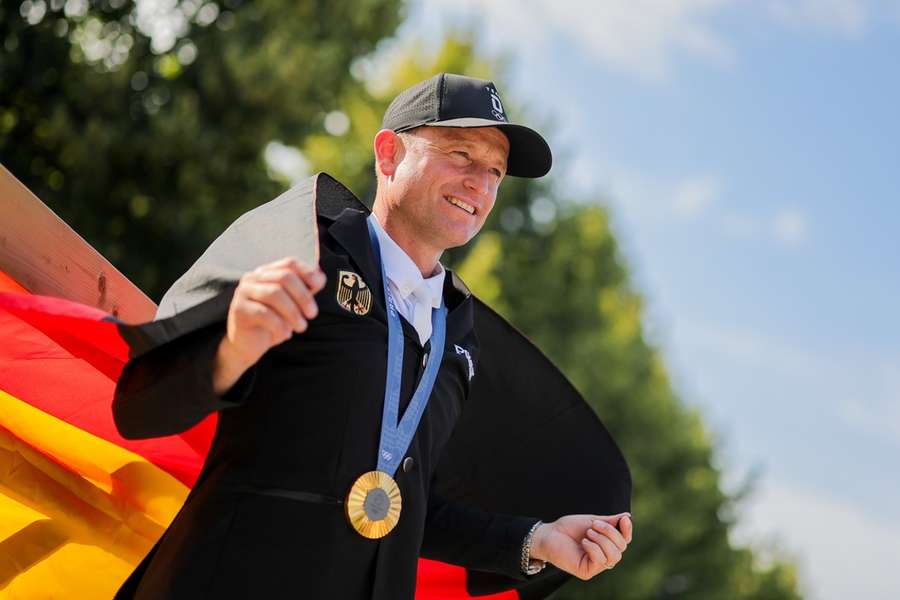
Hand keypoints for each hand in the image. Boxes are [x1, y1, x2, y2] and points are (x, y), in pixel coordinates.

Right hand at [213, 257, 325, 393]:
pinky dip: (279, 325)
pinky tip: (285, 334)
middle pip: (284, 277)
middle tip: (312, 314)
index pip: (289, 263)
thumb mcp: (292, 305)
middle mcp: (253, 277)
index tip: (318, 287)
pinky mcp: (239, 309)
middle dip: (303, 296)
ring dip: (293, 312)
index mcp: (267, 272)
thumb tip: (320, 277)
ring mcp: (244, 292)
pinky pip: (264, 313)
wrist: (248, 345)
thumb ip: (305, 290)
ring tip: (301, 327)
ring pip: (274, 294)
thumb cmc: (272, 323)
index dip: (307, 272)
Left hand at [530, 513, 632, 580]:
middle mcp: (604, 556)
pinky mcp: (587, 571)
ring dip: (602, 540)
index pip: (624, 541)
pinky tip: (583, 542)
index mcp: (606, 544)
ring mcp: (596, 565)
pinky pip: (600, 561)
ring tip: (588, 533)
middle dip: (610, 533)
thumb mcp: (592, 521)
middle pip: (621, 547)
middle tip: (594, 524)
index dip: (627, 530)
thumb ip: (609, 521)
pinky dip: (594, 548)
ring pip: (614, 556)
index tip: (624, 519)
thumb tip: (627, 516)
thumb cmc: (569, 528)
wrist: (549, 534)